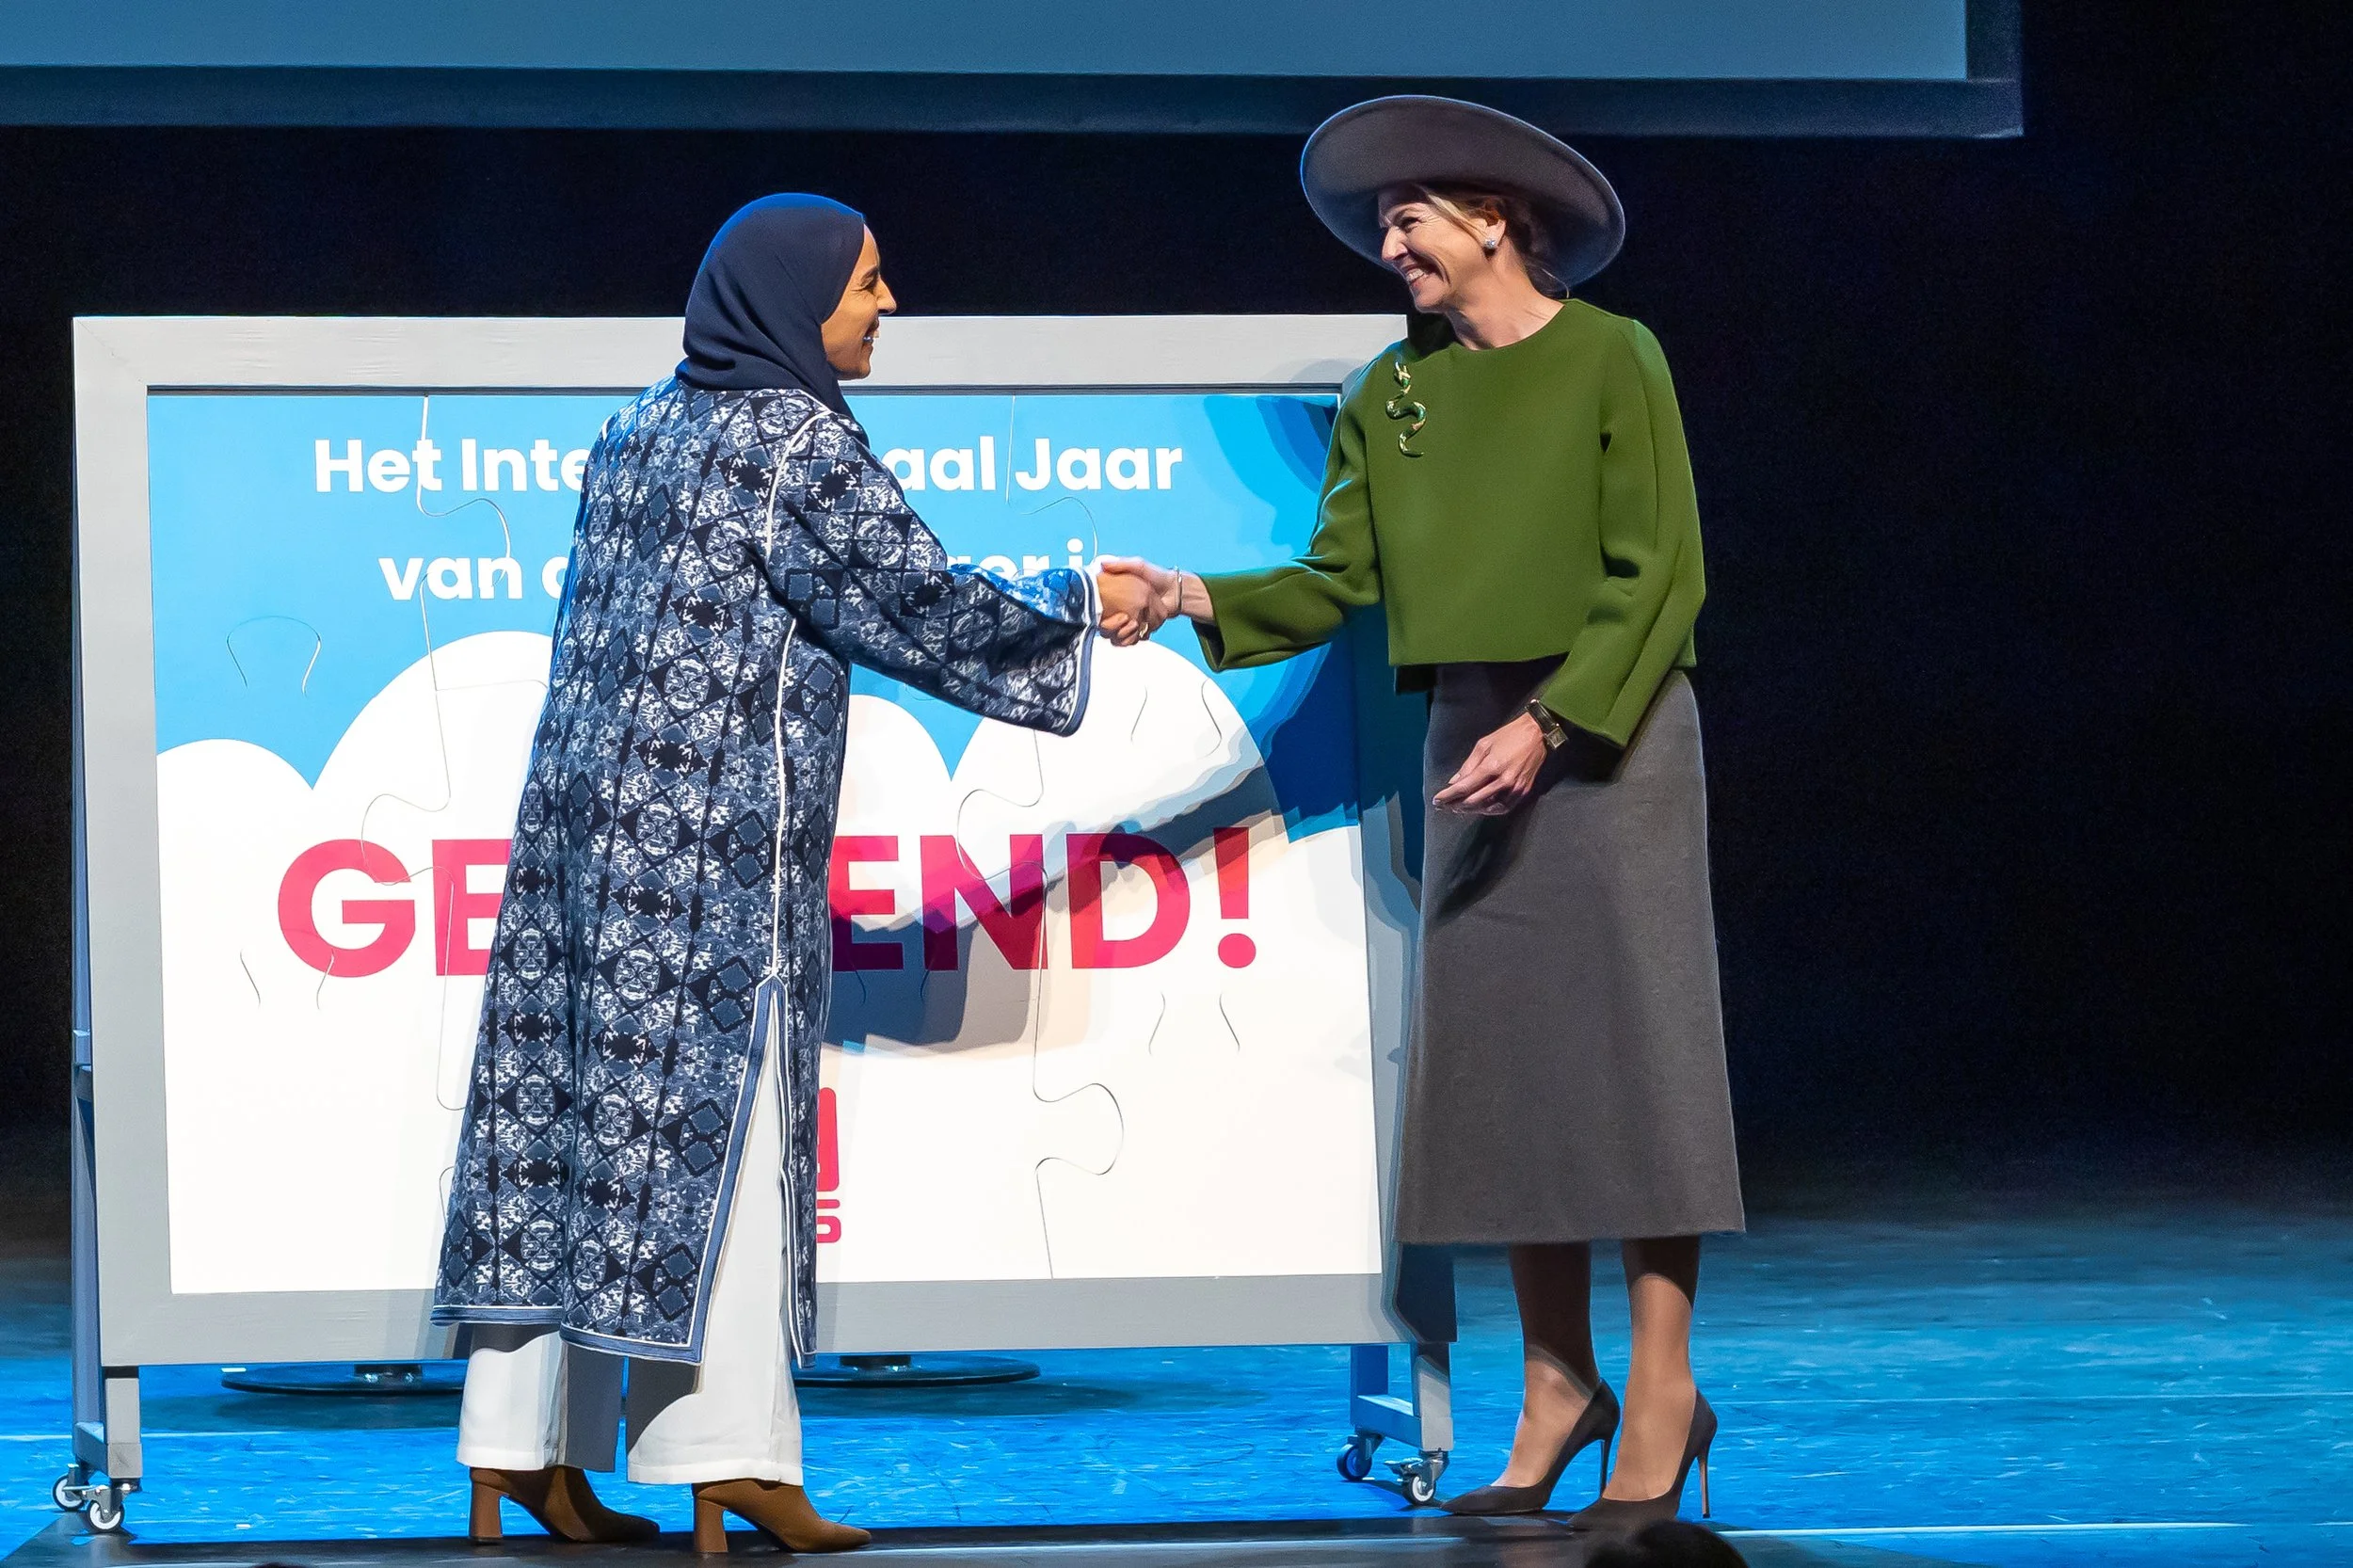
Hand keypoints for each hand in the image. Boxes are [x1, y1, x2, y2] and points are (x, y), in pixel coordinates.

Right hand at [1094, 556, 1182, 645]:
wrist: (1174, 590)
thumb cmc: (1156, 576)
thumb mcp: (1138, 566)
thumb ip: (1121, 565)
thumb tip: (1102, 564)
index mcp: (1115, 596)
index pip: (1098, 610)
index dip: (1100, 614)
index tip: (1105, 613)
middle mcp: (1119, 610)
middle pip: (1105, 628)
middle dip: (1112, 627)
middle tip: (1124, 619)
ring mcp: (1129, 621)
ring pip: (1116, 636)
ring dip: (1123, 634)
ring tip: (1133, 625)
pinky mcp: (1139, 629)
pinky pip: (1130, 640)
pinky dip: (1133, 639)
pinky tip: (1139, 632)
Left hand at [1431, 713, 1549, 815]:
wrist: (1538, 735)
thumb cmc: (1508, 736)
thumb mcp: (1483, 745)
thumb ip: (1468, 765)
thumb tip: (1453, 782)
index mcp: (1492, 766)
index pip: (1465, 787)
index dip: (1448, 796)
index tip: (1437, 801)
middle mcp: (1504, 781)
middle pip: (1474, 801)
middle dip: (1456, 805)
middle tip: (1445, 806)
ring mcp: (1515, 789)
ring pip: (1488, 807)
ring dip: (1471, 810)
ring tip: (1458, 808)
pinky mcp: (1523, 792)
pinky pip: (1503, 808)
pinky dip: (1488, 810)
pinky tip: (1479, 809)